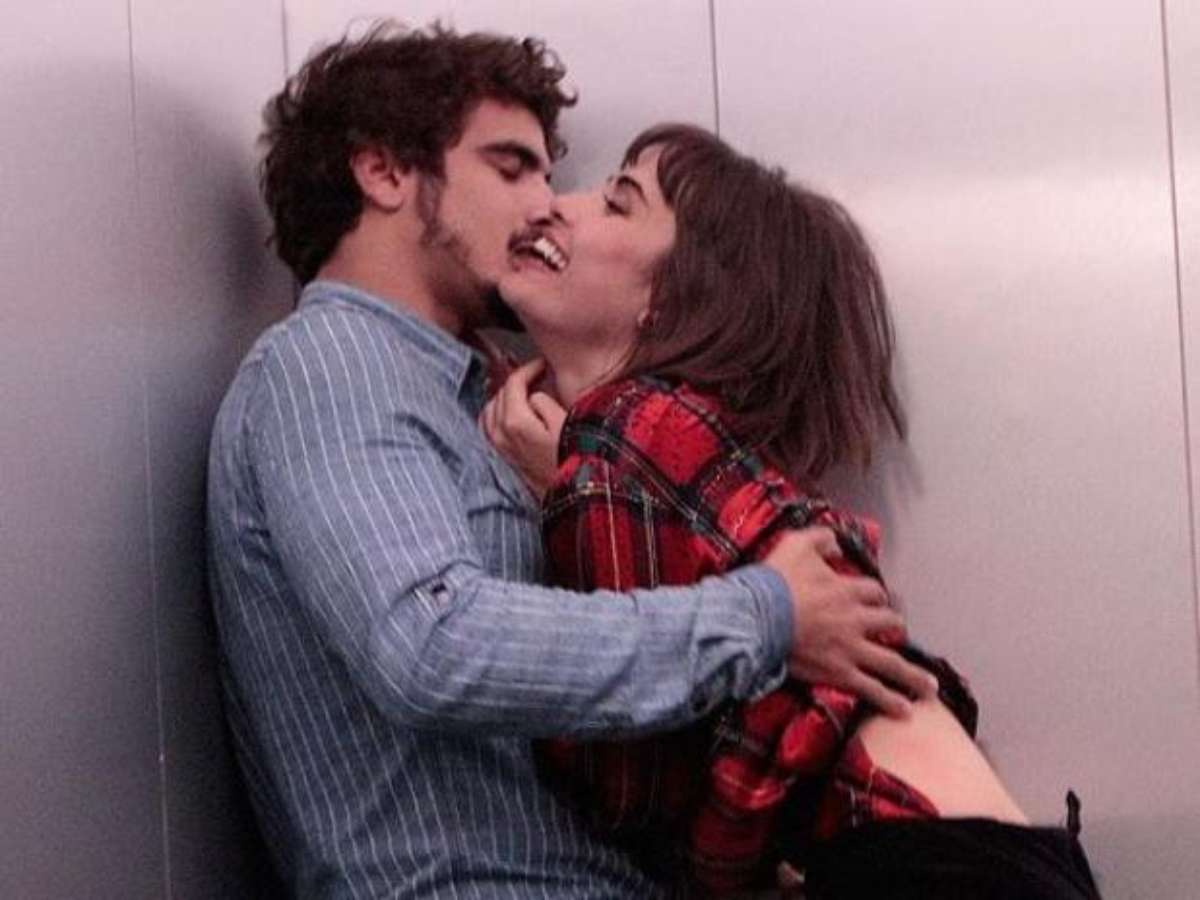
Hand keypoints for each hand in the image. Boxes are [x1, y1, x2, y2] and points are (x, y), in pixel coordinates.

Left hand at [480, 358, 566, 500]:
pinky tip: (511, 414)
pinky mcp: (503, 458)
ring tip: (527, 392)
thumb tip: (533, 395)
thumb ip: (545, 402)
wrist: (574, 496)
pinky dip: (496, 414)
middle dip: (518, 381)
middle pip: (500, 394)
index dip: (528, 369)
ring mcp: (499, 448)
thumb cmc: (576, 461)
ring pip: (490, 409)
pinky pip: (488, 427)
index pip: (513, 383)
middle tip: (539, 376)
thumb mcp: (567, 423)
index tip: (543, 365)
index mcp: (515, 422)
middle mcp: (501, 434)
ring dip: (506, 396)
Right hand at [763, 528, 937, 716]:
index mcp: (847, 590)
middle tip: (896, 632)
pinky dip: (889, 700)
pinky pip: (871, 688)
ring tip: (927, 688)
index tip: (874, 600)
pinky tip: (904, 710)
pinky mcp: (839, 671)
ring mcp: (850, 648)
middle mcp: (856, 619)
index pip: (874, 591)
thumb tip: (837, 546)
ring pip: (891, 662)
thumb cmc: (774, 582)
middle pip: (889, 623)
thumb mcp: (797, 544)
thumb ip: (821, 539)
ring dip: (912, 676)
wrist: (755, 617)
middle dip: (894, 627)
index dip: (875, 596)